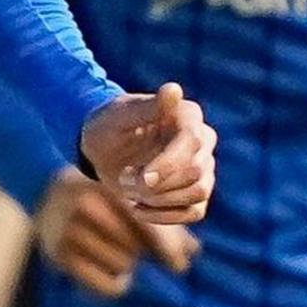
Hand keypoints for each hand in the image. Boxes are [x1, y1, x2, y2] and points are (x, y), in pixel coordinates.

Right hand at [36, 165, 196, 300]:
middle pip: (136, 248)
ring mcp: (70, 233)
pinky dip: (116, 285)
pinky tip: (116, 276)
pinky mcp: (60, 256)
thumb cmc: (99, 197)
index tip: (179, 266)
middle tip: (130, 244)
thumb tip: (194, 252)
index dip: (166, 248)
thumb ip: (161, 225)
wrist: (45, 192)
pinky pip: (105, 286)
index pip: (145, 226)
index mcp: (109, 190)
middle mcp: (88, 209)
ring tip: (112, 251)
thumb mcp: (127, 200)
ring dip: (125, 265)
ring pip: (121, 266)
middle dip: (139, 250)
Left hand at [81, 84, 214, 224]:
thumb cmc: (110, 126)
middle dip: (157, 184)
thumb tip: (173, 90)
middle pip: (196, 172)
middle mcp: (202, 140)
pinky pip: (194, 212)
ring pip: (199, 193)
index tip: (139, 178)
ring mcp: (203, 167)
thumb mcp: (121, 115)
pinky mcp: (196, 191)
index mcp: (188, 116)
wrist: (104, 148)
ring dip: (160, 200)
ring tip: (130, 190)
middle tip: (124, 178)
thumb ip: (148, 107)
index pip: (192, 142)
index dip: (168, 164)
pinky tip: (138, 208)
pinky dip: (164, 215)